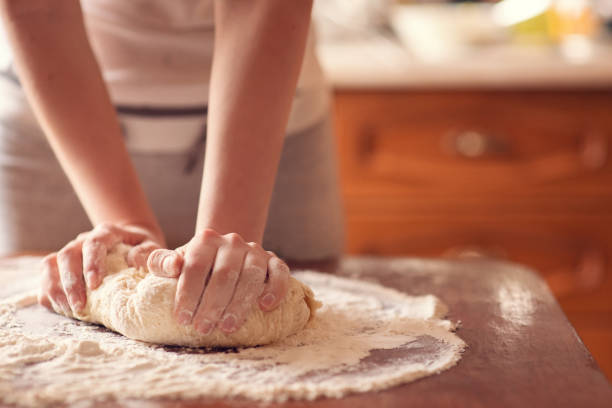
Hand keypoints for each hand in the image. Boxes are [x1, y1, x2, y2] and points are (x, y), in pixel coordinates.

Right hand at [38, 222, 163, 314]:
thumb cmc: (143, 248)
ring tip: (69, 310)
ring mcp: (71, 252)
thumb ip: (147, 252)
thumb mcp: (151, 246)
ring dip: (56, 288)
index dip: (92, 263)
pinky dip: (48, 291)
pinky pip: (47, 276)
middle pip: (67, 255)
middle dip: (71, 282)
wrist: (133, 244)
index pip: (94, 243)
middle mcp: (83, 240)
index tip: (95, 284)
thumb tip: (133, 260)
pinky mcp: (62, 265)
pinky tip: (59, 307)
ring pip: (51, 264)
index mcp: (106, 233)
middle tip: (79, 306)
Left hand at [147, 229, 289, 334]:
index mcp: (205, 240)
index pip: (196, 266)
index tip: (183, 319)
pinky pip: (279, 272)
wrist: (224, 256)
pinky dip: (275, 289)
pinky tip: (266, 306)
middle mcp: (232, 242)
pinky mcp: (273, 261)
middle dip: (213, 304)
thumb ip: (161, 263)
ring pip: (251, 275)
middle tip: (203, 329)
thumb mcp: (174, 263)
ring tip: (227, 327)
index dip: (189, 293)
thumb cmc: (196, 267)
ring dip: (239, 303)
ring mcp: (255, 250)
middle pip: (224, 274)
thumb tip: (172, 266)